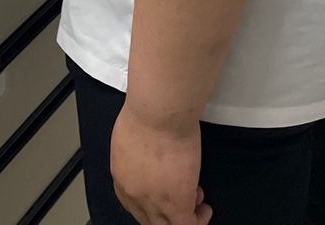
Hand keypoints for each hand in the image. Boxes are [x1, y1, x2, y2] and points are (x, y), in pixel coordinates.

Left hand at [110, 105, 210, 224]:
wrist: (159, 113)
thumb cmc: (149, 110)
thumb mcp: (134, 132)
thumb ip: (139, 151)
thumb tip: (149, 151)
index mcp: (121, 173)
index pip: (132, 201)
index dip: (151, 200)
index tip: (164, 191)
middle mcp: (132, 193)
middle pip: (148, 217)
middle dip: (167, 210)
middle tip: (184, 196)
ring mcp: (152, 202)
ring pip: (164, 224)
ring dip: (182, 216)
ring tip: (196, 199)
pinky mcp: (175, 204)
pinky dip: (196, 220)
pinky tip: (203, 209)